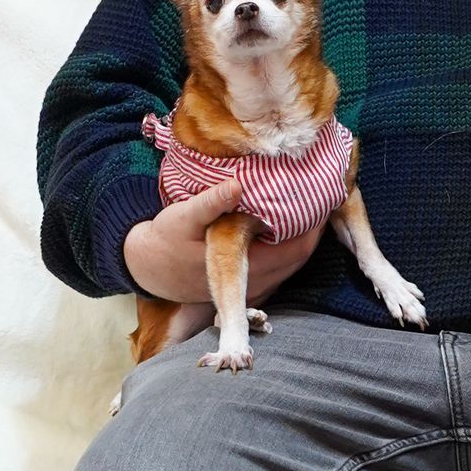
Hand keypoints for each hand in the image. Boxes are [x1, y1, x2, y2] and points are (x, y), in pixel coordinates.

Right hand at [123, 184, 325, 303]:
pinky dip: (288, 241)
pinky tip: (287, 219)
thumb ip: (211, 201)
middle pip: (301, 254)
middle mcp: (257, 282)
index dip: (315, 221)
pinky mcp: (250, 282)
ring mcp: (255, 286)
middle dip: (313, 224)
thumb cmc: (165, 239)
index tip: (321, 190)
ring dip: (302, 233)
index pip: (299, 247)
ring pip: (293, 260)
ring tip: (307, 200)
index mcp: (248, 267)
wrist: (148, 267)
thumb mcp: (183, 216)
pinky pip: (280, 262)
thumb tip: (236, 184)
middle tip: (319, 189)